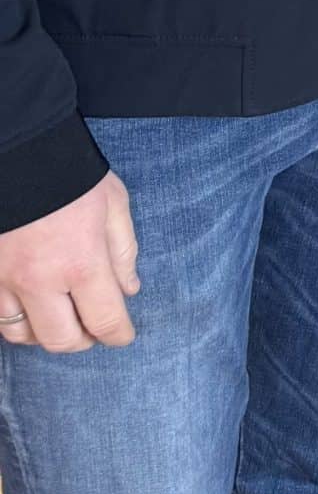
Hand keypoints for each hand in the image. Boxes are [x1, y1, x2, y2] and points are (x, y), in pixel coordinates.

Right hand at [0, 172, 139, 352]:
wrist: (19, 152)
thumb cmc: (72, 175)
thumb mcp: (113, 205)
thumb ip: (123, 251)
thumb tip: (129, 289)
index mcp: (82, 262)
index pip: (105, 319)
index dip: (118, 334)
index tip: (123, 335)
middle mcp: (40, 280)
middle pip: (61, 340)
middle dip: (83, 341)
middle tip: (94, 330)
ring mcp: (5, 280)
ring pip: (22, 334)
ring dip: (45, 333)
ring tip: (61, 318)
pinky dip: (15, 318)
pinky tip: (30, 306)